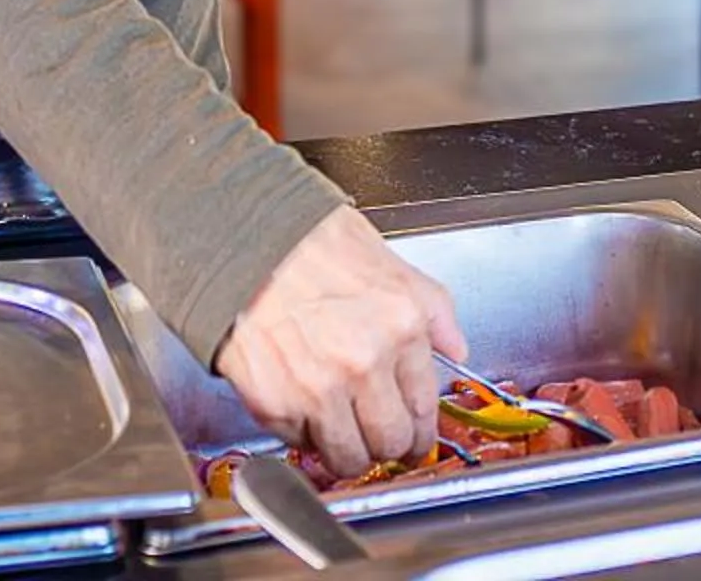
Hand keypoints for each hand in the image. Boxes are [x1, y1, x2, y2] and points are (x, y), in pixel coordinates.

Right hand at [217, 206, 466, 476]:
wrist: (245, 240)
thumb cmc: (312, 244)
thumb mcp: (392, 266)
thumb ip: (434, 310)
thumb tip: (456, 349)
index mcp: (400, 328)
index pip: (424, 410)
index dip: (421, 433)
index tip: (415, 439)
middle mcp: (363, 363)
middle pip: (391, 443)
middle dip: (387, 447)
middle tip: (377, 437)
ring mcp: (318, 388)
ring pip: (348, 459)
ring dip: (347, 452)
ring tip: (339, 429)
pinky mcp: (275, 404)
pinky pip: (300, 443)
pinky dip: (303, 433)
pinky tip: (302, 403)